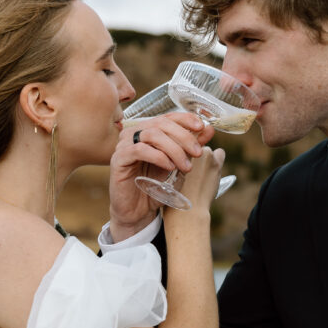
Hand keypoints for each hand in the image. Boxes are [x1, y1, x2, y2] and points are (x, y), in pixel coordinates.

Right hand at [109, 112, 214, 239]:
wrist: (139, 211)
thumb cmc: (157, 186)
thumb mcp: (179, 165)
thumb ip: (191, 147)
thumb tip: (209, 129)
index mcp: (149, 130)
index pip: (168, 116)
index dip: (186, 119)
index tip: (201, 127)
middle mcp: (135, 133)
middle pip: (162, 123)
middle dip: (184, 136)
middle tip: (197, 153)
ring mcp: (124, 144)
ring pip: (152, 134)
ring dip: (174, 149)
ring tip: (186, 166)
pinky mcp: (118, 158)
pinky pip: (139, 149)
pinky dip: (158, 156)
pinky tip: (169, 167)